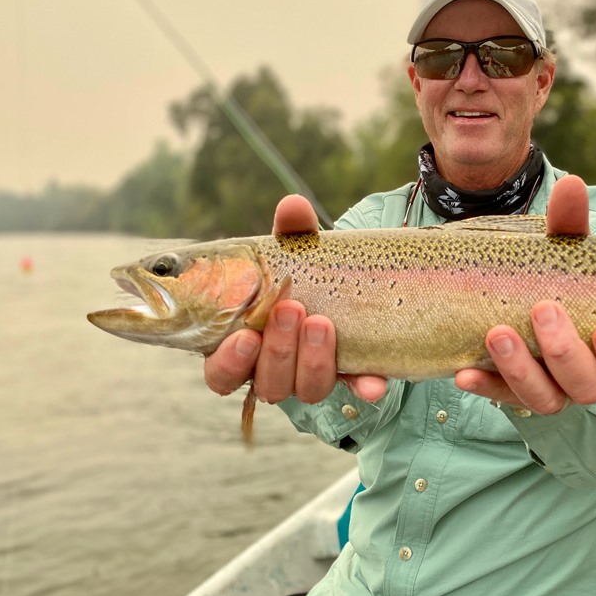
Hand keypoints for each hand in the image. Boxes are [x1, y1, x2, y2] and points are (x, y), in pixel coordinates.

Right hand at [204, 195, 387, 403]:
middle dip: (280, 350)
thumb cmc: (302, 272)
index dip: (230, 363)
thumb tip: (293, 205)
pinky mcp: (349, 376)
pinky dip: (363, 386)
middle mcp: (275, 370)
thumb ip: (291, 233)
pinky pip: (355, 390)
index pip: (222, 374)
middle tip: (292, 310)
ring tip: (322, 323)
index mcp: (244, 346)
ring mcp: (312, 376)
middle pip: (269, 383)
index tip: (245, 338)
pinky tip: (373, 383)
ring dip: (313, 361)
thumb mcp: (296, 252)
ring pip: (307, 390)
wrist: (347, 281)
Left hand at [454, 175, 595, 413]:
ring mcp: (555, 390)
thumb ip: (570, 224)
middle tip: (543, 309)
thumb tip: (572, 184)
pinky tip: (463, 373)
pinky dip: (486, 386)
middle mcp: (594, 379)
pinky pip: (503, 398)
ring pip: (546, 398)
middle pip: (588, 386)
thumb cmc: (566, 277)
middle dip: (565, 352)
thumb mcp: (569, 251)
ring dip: (521, 369)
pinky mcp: (516, 392)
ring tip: (497, 333)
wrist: (525, 297)